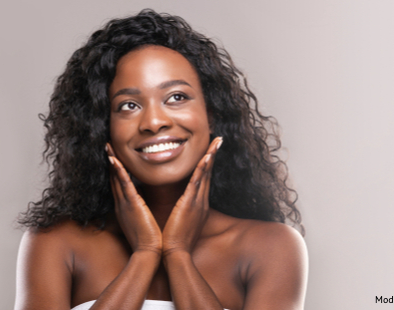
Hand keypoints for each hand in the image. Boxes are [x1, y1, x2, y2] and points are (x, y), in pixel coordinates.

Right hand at [107, 143, 162, 254]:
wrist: (149, 253)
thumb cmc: (148, 240)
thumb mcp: (141, 221)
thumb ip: (139, 211)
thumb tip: (142, 204)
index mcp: (125, 207)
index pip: (119, 184)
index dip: (116, 169)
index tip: (114, 155)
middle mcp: (122, 204)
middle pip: (114, 177)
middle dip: (111, 161)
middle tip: (107, 145)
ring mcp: (125, 204)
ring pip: (117, 178)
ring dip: (113, 161)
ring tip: (108, 146)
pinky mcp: (132, 205)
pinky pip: (125, 185)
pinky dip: (119, 172)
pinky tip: (115, 160)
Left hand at [162, 137, 222, 255]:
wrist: (175, 254)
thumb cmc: (175, 239)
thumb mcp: (182, 220)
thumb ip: (182, 210)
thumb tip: (179, 204)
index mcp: (198, 204)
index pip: (204, 178)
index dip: (207, 163)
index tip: (210, 150)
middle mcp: (201, 201)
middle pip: (208, 173)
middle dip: (213, 155)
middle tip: (218, 139)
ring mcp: (198, 202)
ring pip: (205, 174)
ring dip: (210, 156)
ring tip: (216, 142)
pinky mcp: (190, 205)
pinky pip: (197, 183)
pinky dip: (202, 169)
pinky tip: (206, 157)